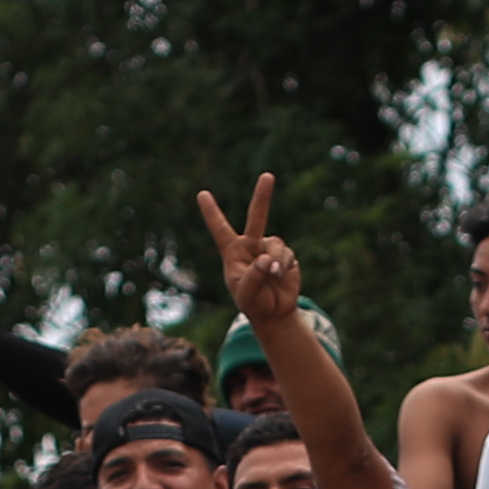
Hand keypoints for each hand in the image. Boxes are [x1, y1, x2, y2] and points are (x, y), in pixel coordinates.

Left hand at [195, 173, 296, 328]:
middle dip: (263, 196)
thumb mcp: (245, 294)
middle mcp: (251, 245)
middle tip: (267, 176)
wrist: (274, 312)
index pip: (219, 229)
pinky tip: (280, 276)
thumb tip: (266, 258)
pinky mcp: (286, 256)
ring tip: (273, 274)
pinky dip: (283, 265)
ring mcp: (269, 249)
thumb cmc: (253, 303)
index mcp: (232, 252)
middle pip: (257, 216)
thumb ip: (253, 275)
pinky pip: (286, 254)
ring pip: (274, 244)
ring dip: (275, 259)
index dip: (211, 212)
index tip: (202, 194)